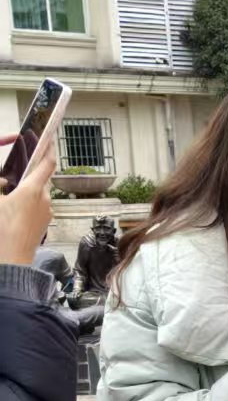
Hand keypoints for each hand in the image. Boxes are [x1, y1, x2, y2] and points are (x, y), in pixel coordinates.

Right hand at [0, 134, 54, 266]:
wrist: (12, 260)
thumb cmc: (1, 231)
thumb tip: (4, 183)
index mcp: (32, 190)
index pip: (46, 164)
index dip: (49, 149)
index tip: (50, 139)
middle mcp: (44, 199)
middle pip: (39, 180)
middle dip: (28, 177)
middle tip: (14, 181)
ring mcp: (46, 212)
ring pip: (37, 195)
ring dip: (26, 194)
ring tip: (9, 202)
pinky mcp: (45, 224)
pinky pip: (37, 208)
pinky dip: (28, 206)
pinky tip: (14, 215)